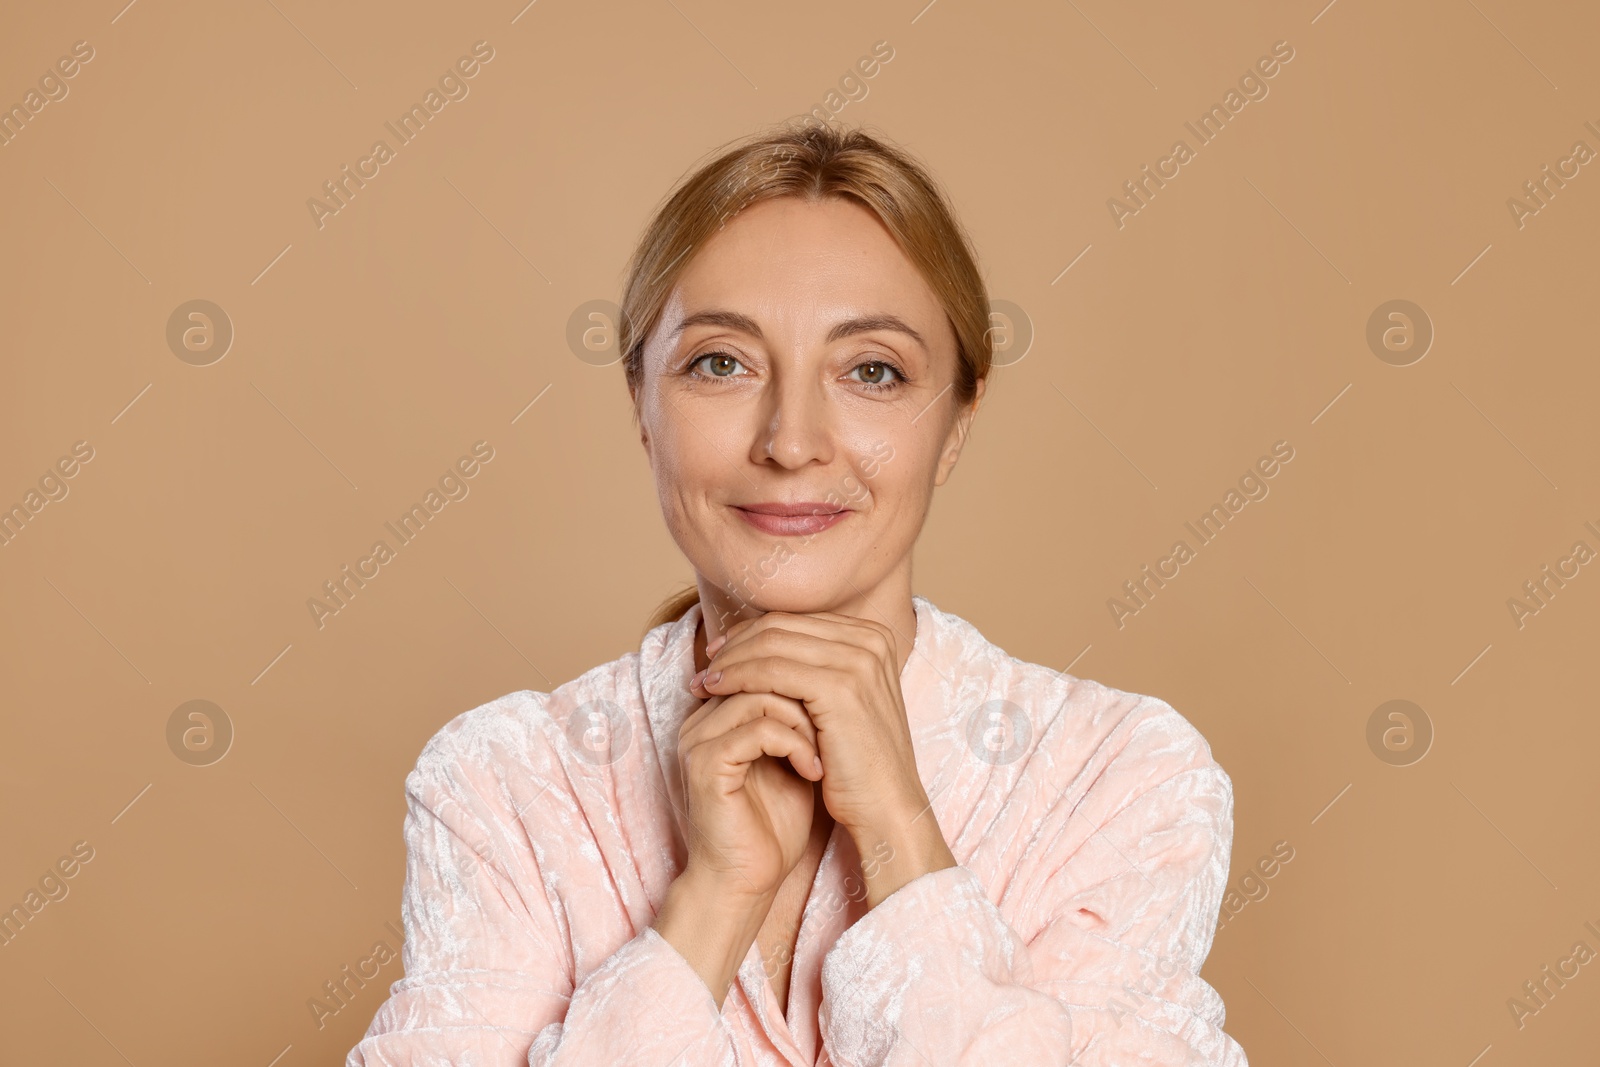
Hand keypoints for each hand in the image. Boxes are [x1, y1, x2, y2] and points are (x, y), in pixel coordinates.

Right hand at [674, 688, 822, 901]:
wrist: (748, 880)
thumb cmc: (774, 826)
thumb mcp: (795, 761)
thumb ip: (803, 720)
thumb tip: (838, 680)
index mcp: (718, 716)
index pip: (761, 664)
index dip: (805, 681)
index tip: (837, 713)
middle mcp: (701, 721)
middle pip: (759, 671)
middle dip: (807, 696)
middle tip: (836, 727)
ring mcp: (699, 740)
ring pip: (761, 694)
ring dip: (805, 722)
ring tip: (825, 754)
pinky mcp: (705, 763)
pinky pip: (758, 729)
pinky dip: (795, 745)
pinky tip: (814, 771)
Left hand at [689, 611, 955, 904]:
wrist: (887, 806)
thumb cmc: (858, 762)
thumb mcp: (843, 702)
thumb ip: (816, 667)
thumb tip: (762, 644)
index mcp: (872, 636)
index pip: (796, 620)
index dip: (752, 633)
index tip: (720, 653)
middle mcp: (870, 639)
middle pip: (782, 626)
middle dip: (736, 644)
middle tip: (706, 664)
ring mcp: (858, 660)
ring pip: (771, 644)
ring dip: (730, 660)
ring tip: (703, 680)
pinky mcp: (839, 686)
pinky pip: (771, 670)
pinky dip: (737, 676)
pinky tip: (716, 690)